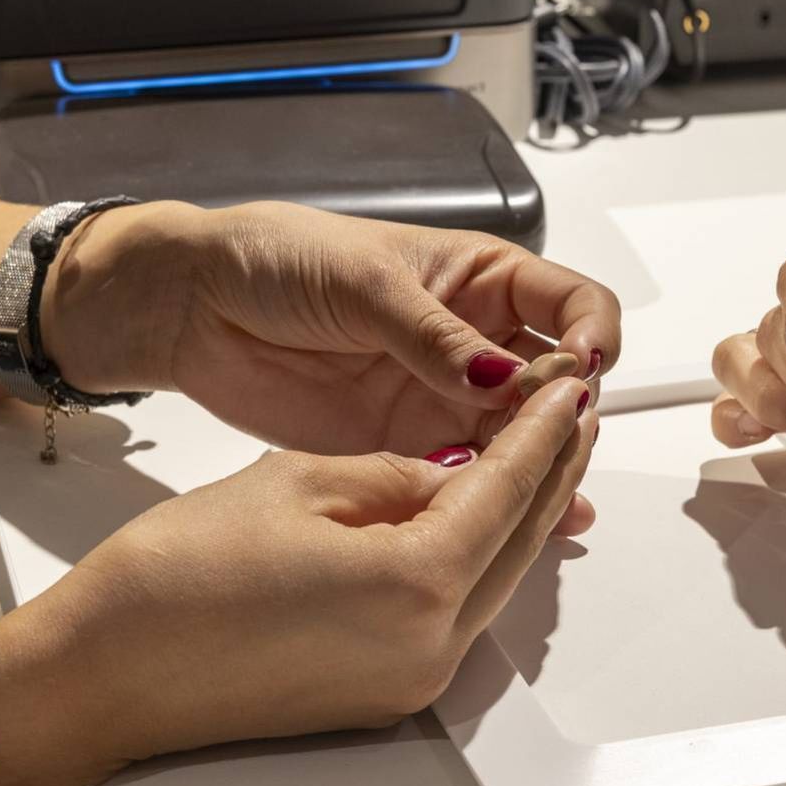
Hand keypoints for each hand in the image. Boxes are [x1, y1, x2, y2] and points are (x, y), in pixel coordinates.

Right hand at [0, 376, 596, 785]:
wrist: (100, 675)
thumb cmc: (171, 582)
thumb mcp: (298, 482)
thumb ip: (397, 473)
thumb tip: (454, 469)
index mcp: (417, 583)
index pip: (509, 488)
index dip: (542, 429)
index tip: (568, 389)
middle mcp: (431, 646)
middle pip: (519, 541)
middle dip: (550, 471)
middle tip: (570, 414)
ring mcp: (411, 680)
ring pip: (494, 581)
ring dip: (518, 517)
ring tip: (534, 455)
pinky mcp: (384, 696)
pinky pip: (454, 614)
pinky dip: (474, 560)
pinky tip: (471, 520)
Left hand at [43, 201, 620, 456]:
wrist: (193, 307)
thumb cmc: (279, 260)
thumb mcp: (365, 283)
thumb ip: (435, 336)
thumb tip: (504, 377)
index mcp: (481, 279)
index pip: (572, 304)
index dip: (592, 335)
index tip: (581, 367)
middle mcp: (476, 341)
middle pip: (556, 381)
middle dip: (569, 412)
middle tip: (561, 441)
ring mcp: (444, 398)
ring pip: (521, 438)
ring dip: (545, 465)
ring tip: (557, 498)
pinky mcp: (407, 446)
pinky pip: (468, 477)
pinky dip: (498, 500)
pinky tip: (522, 525)